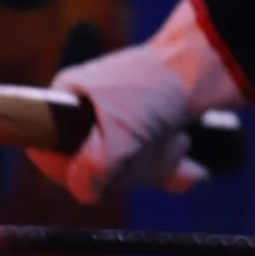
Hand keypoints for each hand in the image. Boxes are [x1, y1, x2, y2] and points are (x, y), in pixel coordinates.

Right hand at [28, 0, 251, 206]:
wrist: (207, 63)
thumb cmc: (155, 91)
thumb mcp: (119, 132)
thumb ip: (95, 167)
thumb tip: (81, 192)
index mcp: (67, 99)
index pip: (47, 150)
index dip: (72, 170)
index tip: (102, 174)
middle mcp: (87, 109)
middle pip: (91, 166)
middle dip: (129, 168)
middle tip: (149, 149)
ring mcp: (117, 119)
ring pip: (124, 167)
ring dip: (154, 164)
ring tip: (176, 143)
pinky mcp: (146, 126)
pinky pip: (149, 161)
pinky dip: (170, 164)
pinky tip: (187, 159)